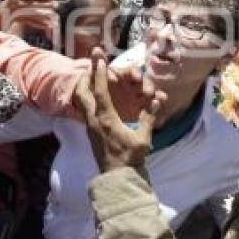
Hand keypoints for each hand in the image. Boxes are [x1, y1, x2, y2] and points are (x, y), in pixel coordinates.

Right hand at [0, 0, 56, 33]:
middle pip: (33, 4)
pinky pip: (31, 22)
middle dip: (45, 4)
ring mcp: (17, 12)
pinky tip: (49, 25)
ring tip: (54, 15)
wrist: (3, 11)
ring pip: (32, 14)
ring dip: (44, 15)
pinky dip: (40, 24)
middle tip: (56, 5)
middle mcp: (17, 2)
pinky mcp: (19, 21)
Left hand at [74, 48, 164, 171]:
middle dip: (86, 76)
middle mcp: (94, 121)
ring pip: (81, 101)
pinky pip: (85, 110)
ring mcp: (90, 127)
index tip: (99, 59)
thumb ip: (148, 118)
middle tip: (90, 64)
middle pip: (82, 93)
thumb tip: (156, 100)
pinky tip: (92, 96)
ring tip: (89, 76)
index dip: (100, 73)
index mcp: (105, 119)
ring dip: (84, 87)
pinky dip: (87, 98)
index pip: (101, 91)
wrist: (117, 179)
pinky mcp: (91, 133)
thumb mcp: (142, 139)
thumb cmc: (130, 159)